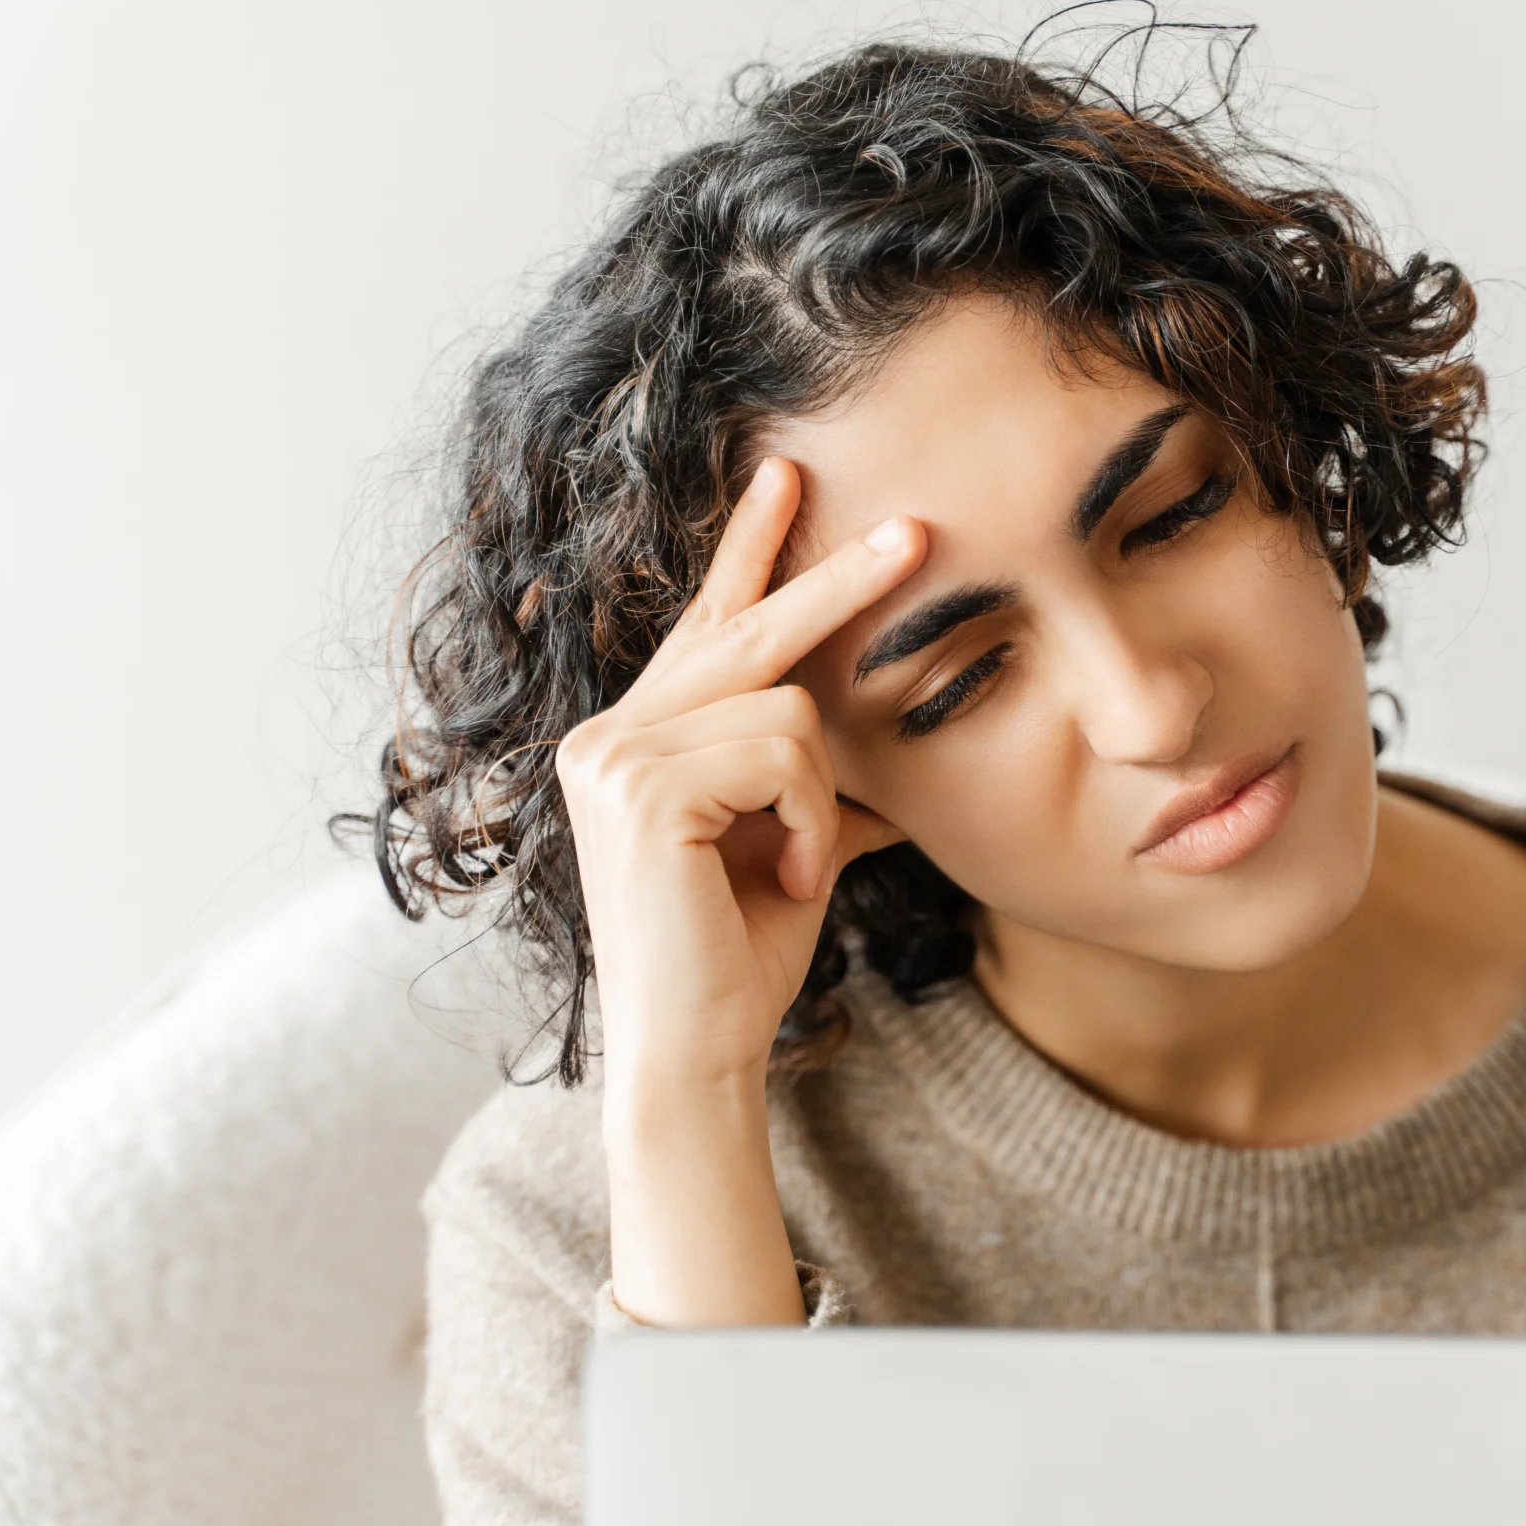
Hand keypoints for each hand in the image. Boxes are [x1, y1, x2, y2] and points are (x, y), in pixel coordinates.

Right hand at [556, 456, 924, 1094]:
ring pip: (786, 704)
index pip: (706, 627)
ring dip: (819, 796)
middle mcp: (608, 734)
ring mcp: (613, 755)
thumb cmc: (741, 958)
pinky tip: (786, 879)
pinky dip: (809, 819)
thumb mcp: (797, 849)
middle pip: (748, 631)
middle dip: (838, 583)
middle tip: (918, 533)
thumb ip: (827, 790)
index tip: (784, 476)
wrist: (699, 1048)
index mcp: (640, 740)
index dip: (751, 553)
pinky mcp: (642, 786)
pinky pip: (783, 753)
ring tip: (795, 867)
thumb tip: (902, 771)